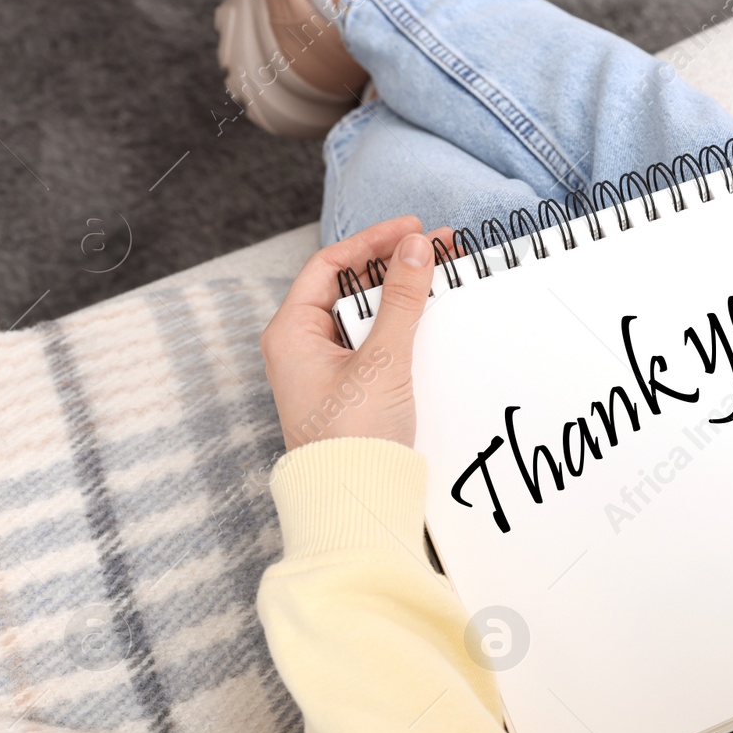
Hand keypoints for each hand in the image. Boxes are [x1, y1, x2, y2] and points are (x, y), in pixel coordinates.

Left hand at [261, 216, 450, 449]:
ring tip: (441, 278)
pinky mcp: (350, 390)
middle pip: (350, 287)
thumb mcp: (383, 361)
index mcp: (291, 333)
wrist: (355, 503)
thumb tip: (418, 248)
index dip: (373, 242)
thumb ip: (403, 300)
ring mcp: (327, 369)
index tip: (414, 229)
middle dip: (394, 266)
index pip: (330, 265)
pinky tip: (430, 320)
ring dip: (402, 296)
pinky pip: (375, 344)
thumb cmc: (352, 439)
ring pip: (366, 315)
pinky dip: (402, 327)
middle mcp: (303, 347)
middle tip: (437, 250)